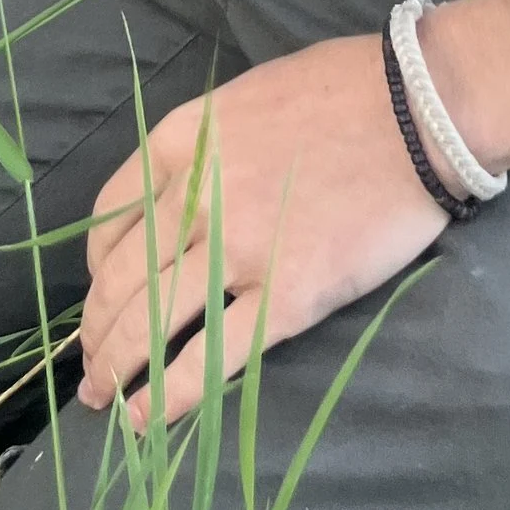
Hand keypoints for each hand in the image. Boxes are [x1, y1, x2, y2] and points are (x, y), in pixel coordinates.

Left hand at [78, 34, 450, 428]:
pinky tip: (147, 419)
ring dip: (115, 368)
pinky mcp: (285, 298)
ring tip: (99, 400)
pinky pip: (211, 359)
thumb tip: (186, 192)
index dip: (94, 264)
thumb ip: (208, 146)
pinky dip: (170, 396)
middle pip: (119, 277)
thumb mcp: (248, 96)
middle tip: (88, 365)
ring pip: (150, 321)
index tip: (98, 290)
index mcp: (185, 140)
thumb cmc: (346, 89)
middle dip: (94, 330)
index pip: (110, 213)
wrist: (421, 110)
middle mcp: (196, 197)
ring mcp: (237, 250)